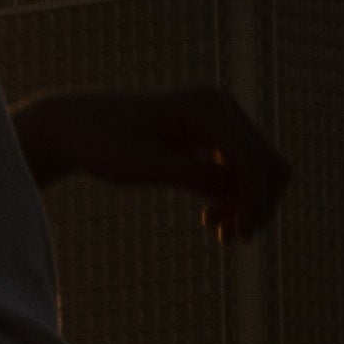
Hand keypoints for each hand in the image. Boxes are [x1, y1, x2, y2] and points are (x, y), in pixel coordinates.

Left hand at [19, 84, 288, 238]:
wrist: (78, 127)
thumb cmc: (100, 142)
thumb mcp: (139, 165)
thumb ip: (190, 175)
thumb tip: (235, 190)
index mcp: (205, 106)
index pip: (250, 157)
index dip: (254, 199)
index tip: (241, 234)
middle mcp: (220, 106)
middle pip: (266, 161)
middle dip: (258, 202)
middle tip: (234, 238)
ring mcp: (220, 119)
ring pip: (261, 167)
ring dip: (250, 202)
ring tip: (224, 233)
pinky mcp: (214, 134)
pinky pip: (243, 169)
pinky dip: (238, 195)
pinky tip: (214, 219)